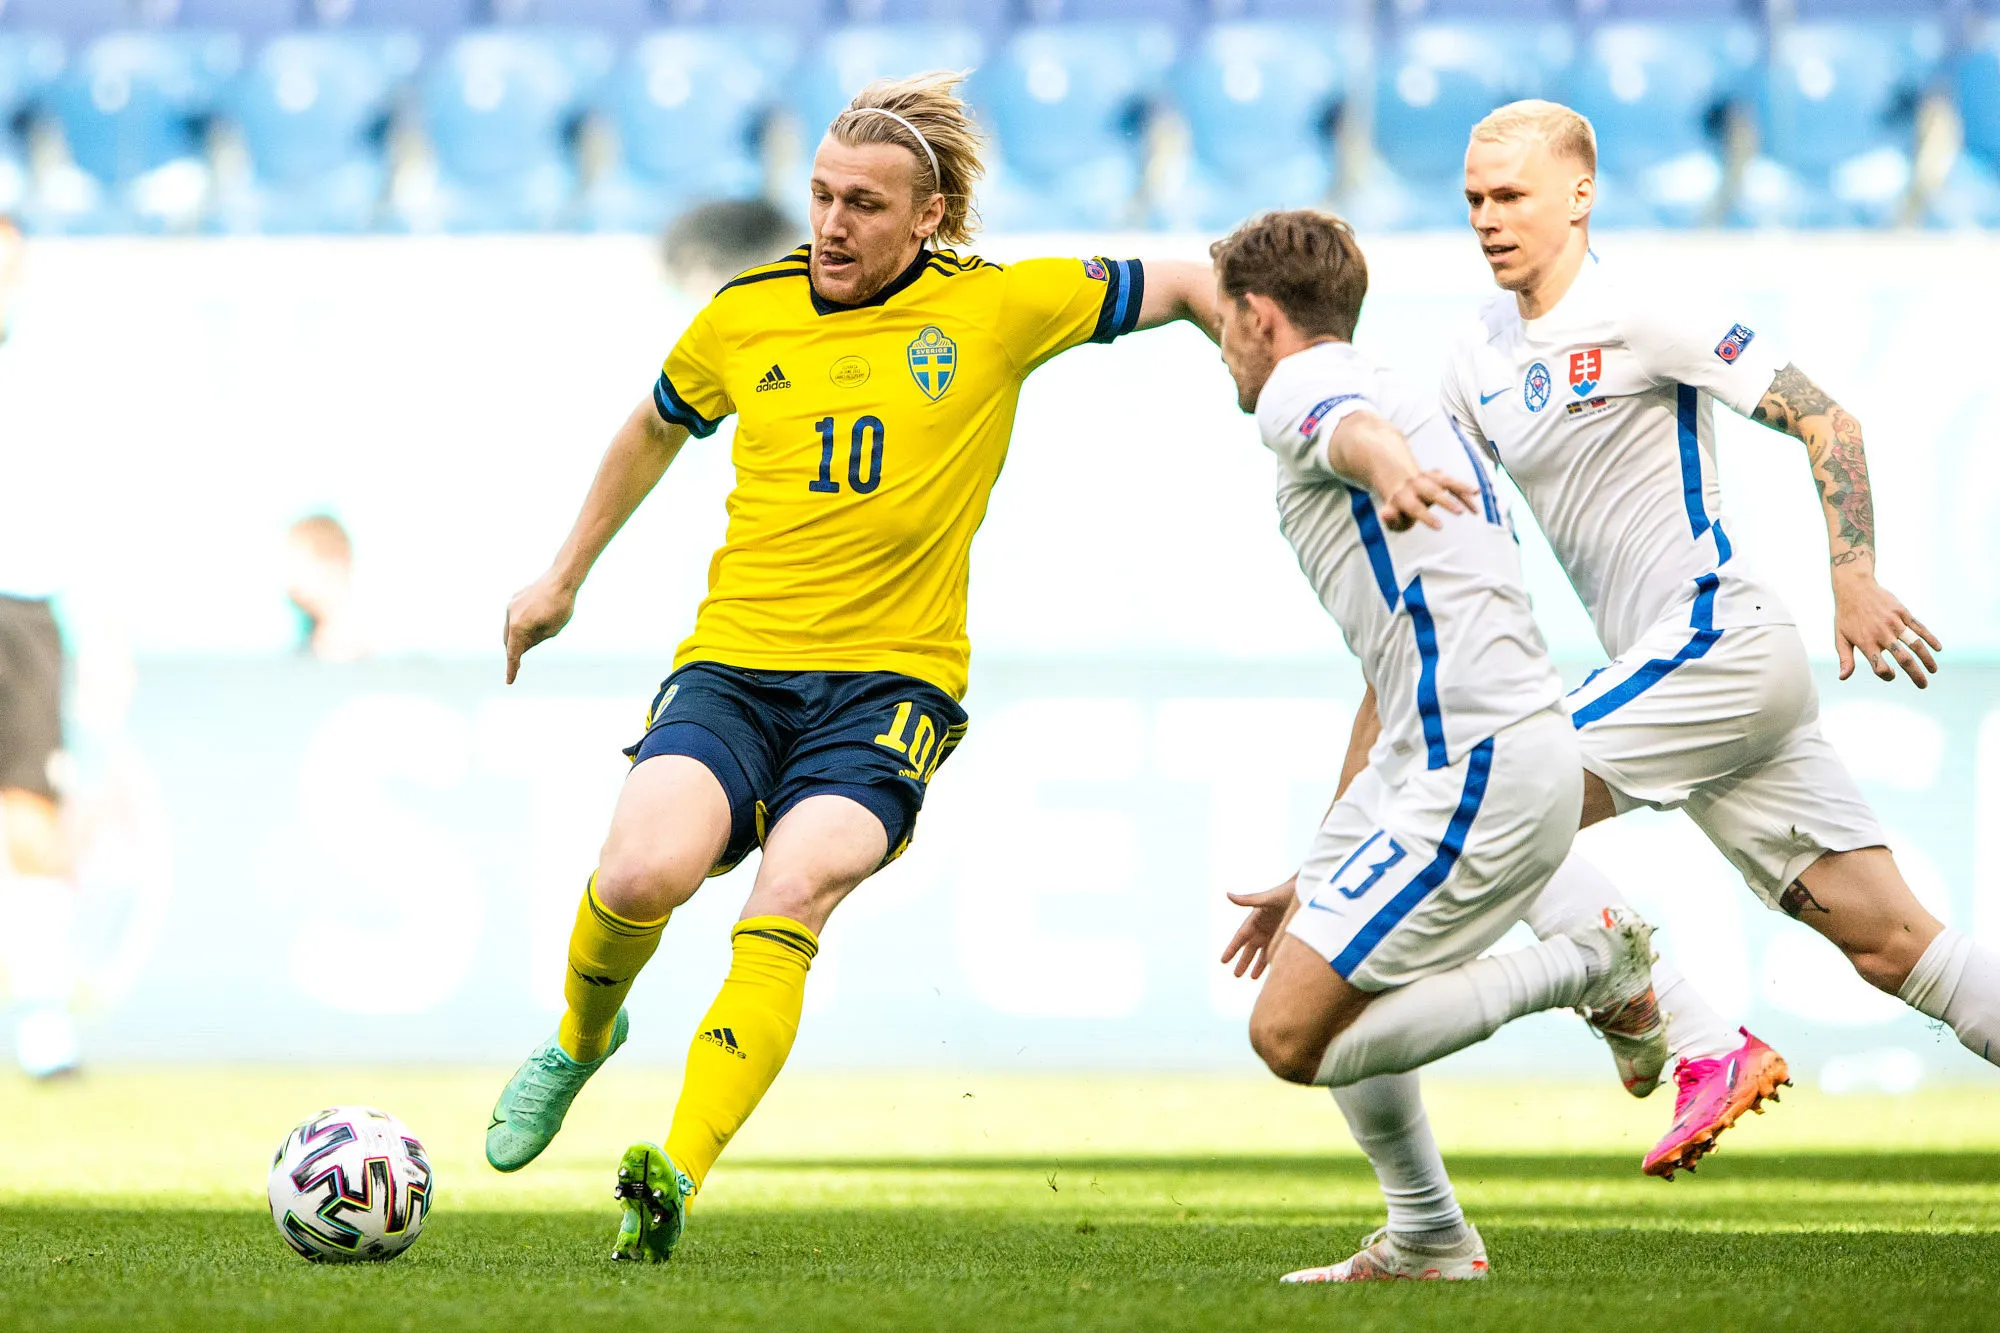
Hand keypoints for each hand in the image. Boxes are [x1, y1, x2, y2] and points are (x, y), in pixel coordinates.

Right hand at [503, 571, 578, 683]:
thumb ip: (534, 641)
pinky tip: (531, 623)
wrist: (561, 579)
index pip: (513, 653)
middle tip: (520, 664)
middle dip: (514, 653)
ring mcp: (511, 605)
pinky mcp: (515, 598)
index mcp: (519, 627)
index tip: (510, 681)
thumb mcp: (551, 631)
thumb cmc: (561, 607)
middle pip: (509, 641)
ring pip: (509, 629)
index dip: (512, 668)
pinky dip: (518, 625)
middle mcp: (511, 616)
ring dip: (516, 638)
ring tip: (531, 641)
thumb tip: (523, 646)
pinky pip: (513, 617)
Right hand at [1220, 876, 1298, 979]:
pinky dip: (1273, 960)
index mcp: (1255, 918)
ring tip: (1251, 978)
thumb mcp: (1267, 898)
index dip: (1232, 949)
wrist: (1306, 889)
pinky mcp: (1286, 935)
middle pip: (1250, 948)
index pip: (1241, 937)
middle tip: (1236, 975)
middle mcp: (1263, 926)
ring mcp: (1274, 931)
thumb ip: (1248, 900)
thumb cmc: (1285, 891)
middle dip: (1243, 961)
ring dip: (1257, 964)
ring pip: (1263, 951)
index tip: (1223, 961)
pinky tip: (1272, 970)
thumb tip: (1227, 894)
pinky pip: (1277, 951)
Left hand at [1377, 469, 1480, 531]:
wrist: (1396, 479)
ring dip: (1460, 487)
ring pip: (1444, 481)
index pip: (1414, 508)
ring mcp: (1427, 478)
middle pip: (1431, 492)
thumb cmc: (1397, 509)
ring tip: (1475, 494)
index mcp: (1402, 497)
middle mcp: (1415, 485)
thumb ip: (1390, 520)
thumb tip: (1385, 513)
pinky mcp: (1437, 476)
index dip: (1426, 517)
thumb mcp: (1391, 518)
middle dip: (1445, 501)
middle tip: (1459, 512)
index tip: (1440, 527)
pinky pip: (1452, 481)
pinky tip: (1476, 492)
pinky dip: (1463, 485)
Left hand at [1833, 564, 1939, 687]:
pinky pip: (1920, 627)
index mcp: (1866, 643)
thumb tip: (1843, 678)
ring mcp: (1894, 623)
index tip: (1891, 675)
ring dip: (1927, 659)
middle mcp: (1882, 634)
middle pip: (1903, 658)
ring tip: (1933, 670)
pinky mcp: (1903, 613)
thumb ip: (1845, 659)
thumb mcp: (1840, 638)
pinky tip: (1938, 648)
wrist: (1854, 588)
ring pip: (1916, 644)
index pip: (1880, 666)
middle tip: (1923, 686)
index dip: (1886, 675)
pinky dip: (1930, 638)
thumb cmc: (1846, 616)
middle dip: (1915, 674)